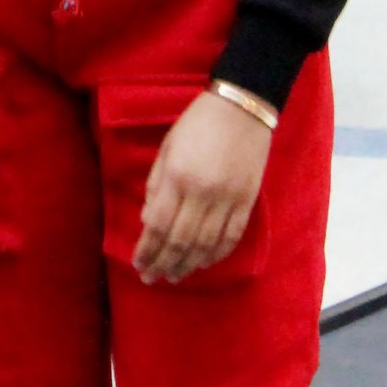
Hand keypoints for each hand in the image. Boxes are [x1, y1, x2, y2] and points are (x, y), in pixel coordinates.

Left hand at [134, 91, 271, 285]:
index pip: (158, 226)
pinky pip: (231, 236)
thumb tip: (148, 222)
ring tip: (175, 276)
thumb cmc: (197, 123)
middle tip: (152, 279)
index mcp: (177, 177)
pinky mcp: (247, 201)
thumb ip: (156, 185)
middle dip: (163, 264)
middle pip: (180, 241)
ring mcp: (227, 199)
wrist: (242, 107)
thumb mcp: (167, 147)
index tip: (139, 265)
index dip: (147, 250)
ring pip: (205, 244)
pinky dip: (217, 254)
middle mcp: (202, 192)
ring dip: (188, 265)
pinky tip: (204, 263)